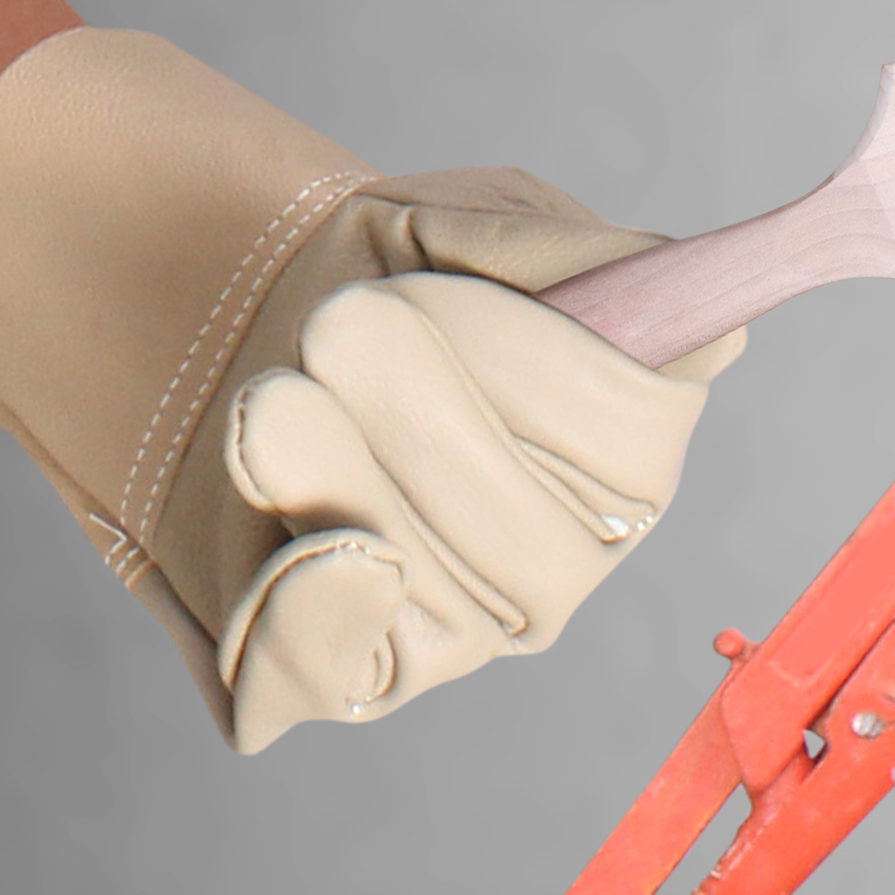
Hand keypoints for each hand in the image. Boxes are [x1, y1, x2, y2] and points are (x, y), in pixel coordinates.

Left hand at [0, 30, 735, 751]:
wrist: (216, 325)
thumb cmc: (370, 274)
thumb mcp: (465, 221)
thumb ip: (567, 250)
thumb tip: (678, 294)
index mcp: (628, 447)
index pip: (634, 432)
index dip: (528, 361)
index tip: (413, 288)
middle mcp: (570, 555)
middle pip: (540, 533)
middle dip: (419, 412)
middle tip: (333, 326)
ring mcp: (469, 627)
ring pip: (442, 589)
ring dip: (340, 475)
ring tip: (271, 396)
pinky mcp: (351, 673)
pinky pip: (344, 670)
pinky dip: (313, 609)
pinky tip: (294, 541)